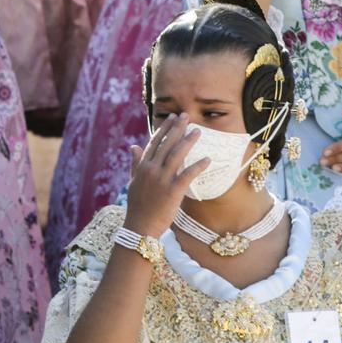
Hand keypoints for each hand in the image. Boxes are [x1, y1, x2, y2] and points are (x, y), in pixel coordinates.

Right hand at [122, 115, 203, 238]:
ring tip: (198, 131)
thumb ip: (135, 163)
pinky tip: (208, 159)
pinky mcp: (173, 191)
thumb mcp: (133, 182)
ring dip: (188, 141)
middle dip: (177, 128)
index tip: (173, 117)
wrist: (139, 227)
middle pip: (167, 144)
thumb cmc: (138, 206)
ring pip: (177, 155)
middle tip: (187, 116)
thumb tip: (133, 146)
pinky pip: (188, 175)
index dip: (165, 128)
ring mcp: (162, 180)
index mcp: (143, 167)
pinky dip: (198, 166)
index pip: (155, 142)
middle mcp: (152, 170)